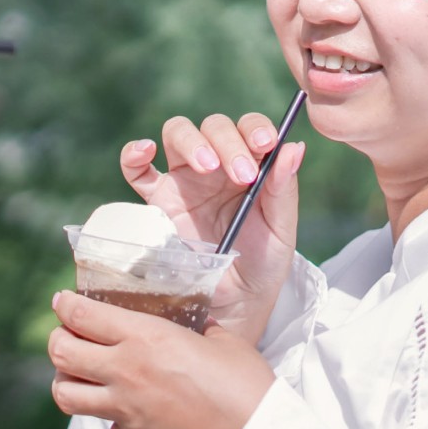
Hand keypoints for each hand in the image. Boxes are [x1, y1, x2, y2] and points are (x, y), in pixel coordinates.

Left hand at [46, 291, 275, 428]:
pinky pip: (106, 424)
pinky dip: (111, 415)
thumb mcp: (220, 340)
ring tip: (80, 375)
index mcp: (146, 338)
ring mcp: (125, 410)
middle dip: (58, 340)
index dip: (65, 306)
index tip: (62, 302)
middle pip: (60, 353)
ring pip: (65, 394)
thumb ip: (195, 328)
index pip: (82, 316)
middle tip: (67, 336)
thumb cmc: (245, 384)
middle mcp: (126, 372)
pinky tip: (130, 409)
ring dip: (67, 380)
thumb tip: (194, 324)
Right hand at [121, 111, 305, 347]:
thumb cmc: (262, 263)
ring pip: (177, 133)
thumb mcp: (280, 230)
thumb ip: (284, 189)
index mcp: (249, 164)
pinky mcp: (156, 202)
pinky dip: (133, 154)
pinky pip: (136, 170)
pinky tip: (145, 151)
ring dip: (192, 142)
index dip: (254, 126)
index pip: (248, 127)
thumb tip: (294, 146)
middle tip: (243, 175)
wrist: (233, 302)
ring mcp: (183, 180)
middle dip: (228, 142)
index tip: (265, 143)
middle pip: (213, 126)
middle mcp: (216, 165)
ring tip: (207, 167)